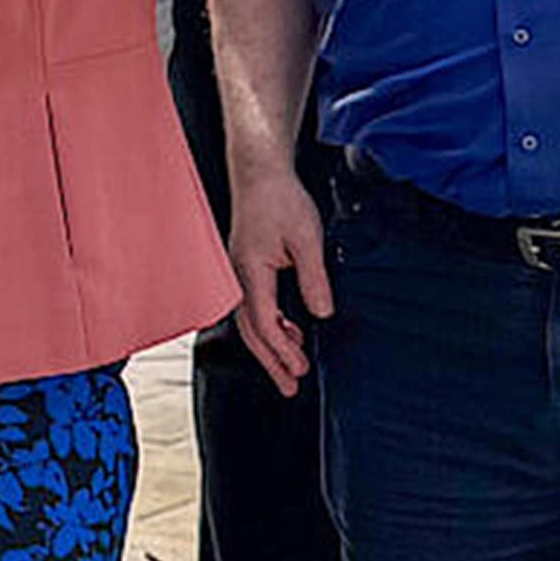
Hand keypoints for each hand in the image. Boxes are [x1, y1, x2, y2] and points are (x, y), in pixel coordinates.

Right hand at [228, 159, 332, 396]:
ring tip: (290, 366)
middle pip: (251, 330)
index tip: (300, 368)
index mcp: (251, 271)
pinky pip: (251, 306)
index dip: (282, 350)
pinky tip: (286, 330)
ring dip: (269, 346)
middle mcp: (238, 276)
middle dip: (271, 361)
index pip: (264, 322)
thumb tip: (320, 313)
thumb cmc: (280, 200)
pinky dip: (268, 325)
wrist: (260, 173)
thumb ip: (313, 279)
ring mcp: (238, 273)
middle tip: (289, 386)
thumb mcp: (307, 239)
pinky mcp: (244, 267)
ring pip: (249, 321)